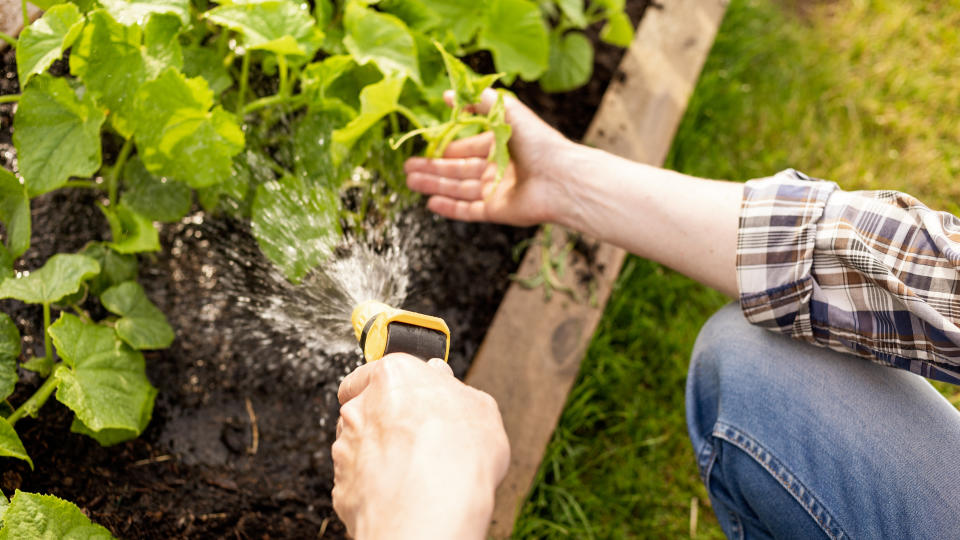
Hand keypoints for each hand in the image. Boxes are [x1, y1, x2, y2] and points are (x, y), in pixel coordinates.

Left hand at [332, 354, 509, 539]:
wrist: (430, 511)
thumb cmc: (457, 457)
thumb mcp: (481, 409)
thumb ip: (457, 391)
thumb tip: (449, 387)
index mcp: (393, 375)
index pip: (379, 370)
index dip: (397, 387)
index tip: (411, 399)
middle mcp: (361, 405)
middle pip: (368, 406)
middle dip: (388, 421)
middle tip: (419, 439)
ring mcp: (347, 445)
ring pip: (361, 443)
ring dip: (381, 453)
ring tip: (415, 471)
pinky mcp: (341, 483)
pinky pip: (359, 478)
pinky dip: (375, 484)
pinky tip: (402, 490)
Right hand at [405, 88, 581, 226]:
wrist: (560, 177)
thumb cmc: (538, 141)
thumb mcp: (505, 110)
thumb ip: (477, 101)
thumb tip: (449, 94)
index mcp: (500, 144)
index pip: (467, 146)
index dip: (445, 146)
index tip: (424, 145)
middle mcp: (496, 167)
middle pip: (457, 169)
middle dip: (432, 167)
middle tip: (407, 167)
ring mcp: (495, 190)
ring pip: (458, 189)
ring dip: (434, 184)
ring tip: (410, 181)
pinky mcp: (496, 210)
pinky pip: (468, 210)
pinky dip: (449, 208)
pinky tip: (430, 203)